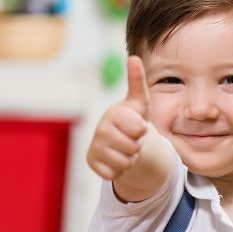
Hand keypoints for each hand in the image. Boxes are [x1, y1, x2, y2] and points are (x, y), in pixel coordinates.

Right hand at [86, 56, 150, 179]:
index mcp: (114, 113)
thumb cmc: (132, 119)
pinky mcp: (91, 161)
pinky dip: (119, 170)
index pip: (138, 129)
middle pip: (132, 147)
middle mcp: (100, 128)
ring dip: (130, 158)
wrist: (123, 140)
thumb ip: (137, 82)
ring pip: (124, 162)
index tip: (137, 124)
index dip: (142, 130)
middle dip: (137, 146)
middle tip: (132, 138)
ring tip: (125, 147)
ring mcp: (94, 145)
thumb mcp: (140, 102)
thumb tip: (133, 57)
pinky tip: (116, 158)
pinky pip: (113, 173)